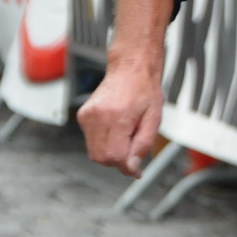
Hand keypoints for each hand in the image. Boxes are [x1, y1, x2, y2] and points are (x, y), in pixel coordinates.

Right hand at [77, 61, 165, 177]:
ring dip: (110, 152)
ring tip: (125, 133)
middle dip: (118, 160)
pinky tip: (116, 127)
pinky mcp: (83, 115)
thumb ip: (143, 145)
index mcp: (117, 116)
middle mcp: (98, 116)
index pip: (114, 157)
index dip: (126, 167)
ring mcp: (87, 115)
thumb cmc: (145, 90)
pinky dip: (103, 142)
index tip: (136, 169)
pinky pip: (91, 141)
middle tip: (133, 146)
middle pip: (101, 158)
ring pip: (94, 152)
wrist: (131, 68)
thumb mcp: (154, 118)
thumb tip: (132, 168)